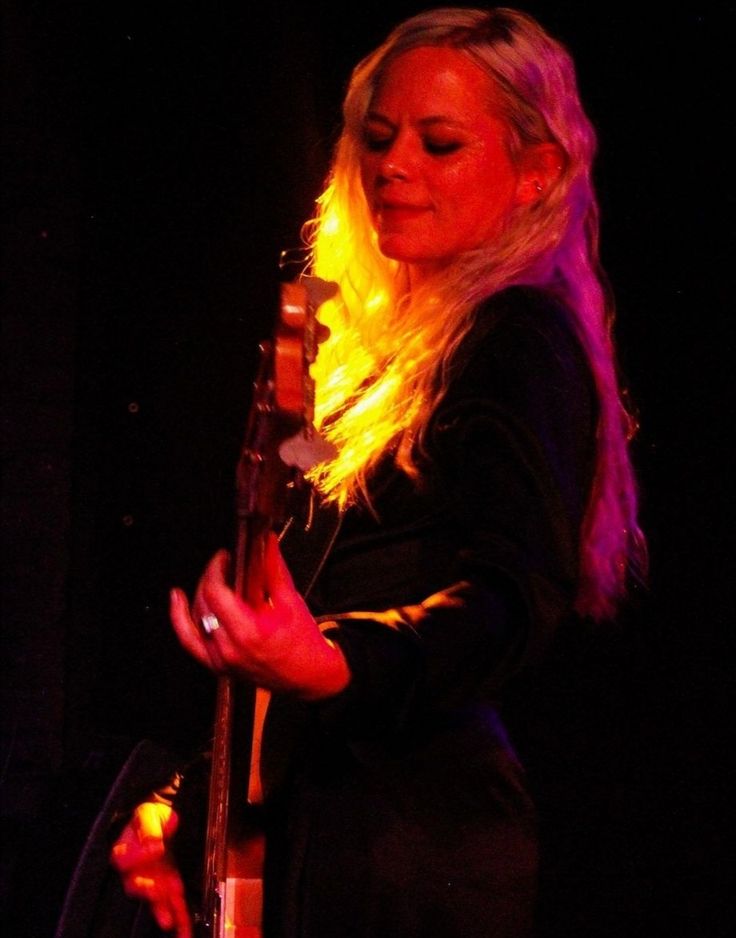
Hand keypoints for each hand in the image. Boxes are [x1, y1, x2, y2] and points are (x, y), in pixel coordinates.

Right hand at [110, 801, 191, 937]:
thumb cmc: (150, 814)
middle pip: (138, 885)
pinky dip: (178, 913)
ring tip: (172, 924)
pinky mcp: (167, 883)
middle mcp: (135, 870)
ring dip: (164, 910)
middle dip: (151, 892)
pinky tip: (184, 929)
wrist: (161, 817)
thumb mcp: (148, 815)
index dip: (136, 862)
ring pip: (155, 898)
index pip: (124, 861)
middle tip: (162, 893)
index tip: (153, 859)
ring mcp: (151, 878)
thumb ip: (148, 830)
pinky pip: (171, 900)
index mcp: (124, 851)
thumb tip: (153, 848)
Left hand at [169, 532, 349, 698]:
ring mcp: (221, 660)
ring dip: (200, 594)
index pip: (216, 593)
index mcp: (249, 632)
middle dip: (211, 578)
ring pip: (194, 619)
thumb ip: (274, 569)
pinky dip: (181, 620)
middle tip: (224, 565)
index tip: (224, 557)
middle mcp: (230, 648)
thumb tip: (267, 542)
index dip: (215, 569)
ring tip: (211, 578)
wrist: (309, 676)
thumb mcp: (291, 602)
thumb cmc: (304, 644)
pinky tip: (178, 600)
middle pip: (204, 602)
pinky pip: (190, 641)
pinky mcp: (217, 665)